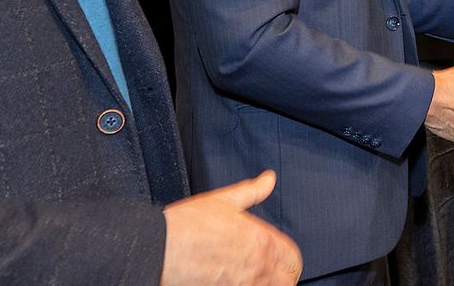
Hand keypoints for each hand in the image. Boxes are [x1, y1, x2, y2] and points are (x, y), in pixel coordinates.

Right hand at [161, 170, 301, 284]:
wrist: (159, 249)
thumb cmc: (187, 225)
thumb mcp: (224, 200)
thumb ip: (252, 191)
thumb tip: (269, 179)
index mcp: (262, 240)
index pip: (294, 258)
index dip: (289, 261)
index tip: (281, 262)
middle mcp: (258, 266)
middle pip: (288, 281)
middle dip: (282, 278)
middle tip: (270, 275)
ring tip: (255, 281)